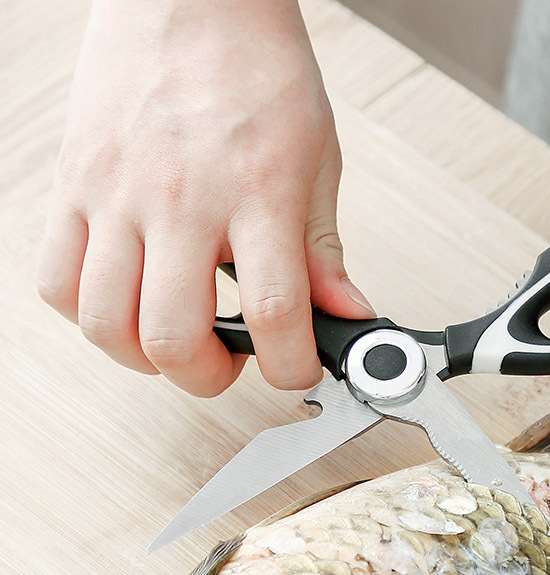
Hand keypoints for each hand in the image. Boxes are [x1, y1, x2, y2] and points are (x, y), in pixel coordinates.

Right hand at [38, 0, 373, 395]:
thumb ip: (324, 250)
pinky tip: (123, 302)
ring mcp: (117, 193)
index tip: (297, 372)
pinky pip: (54, 279)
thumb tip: (345, 313)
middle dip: (208, 378)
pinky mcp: (72, 184)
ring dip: (145, 360)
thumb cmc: (258, 73)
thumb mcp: (317, 161)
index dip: (292, 367)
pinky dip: (88, 315)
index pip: (274, 312)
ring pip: (106, 323)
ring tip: (174, 341)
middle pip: (173, 338)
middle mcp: (183, 199)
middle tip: (226, 364)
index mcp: (259, 193)